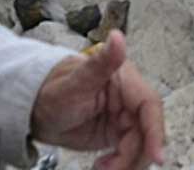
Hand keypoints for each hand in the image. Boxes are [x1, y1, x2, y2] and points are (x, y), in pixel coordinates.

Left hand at [30, 31, 165, 169]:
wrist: (37, 108)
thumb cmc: (54, 90)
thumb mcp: (76, 81)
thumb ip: (101, 62)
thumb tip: (118, 37)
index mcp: (124, 80)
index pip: (149, 106)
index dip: (156, 131)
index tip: (157, 157)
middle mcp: (129, 98)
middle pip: (146, 131)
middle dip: (135, 155)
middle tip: (113, 169)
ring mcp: (124, 117)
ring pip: (140, 145)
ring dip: (127, 163)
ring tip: (102, 168)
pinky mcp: (118, 133)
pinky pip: (129, 153)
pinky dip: (120, 165)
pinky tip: (102, 166)